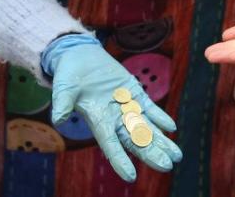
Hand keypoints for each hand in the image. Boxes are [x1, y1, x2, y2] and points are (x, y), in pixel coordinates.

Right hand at [43, 35, 182, 181]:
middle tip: (167, 166)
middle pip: (135, 140)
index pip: (110, 145)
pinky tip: (172, 127)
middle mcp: (114, 118)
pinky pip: (150, 108)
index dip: (120, 160)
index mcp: (98, 120)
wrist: (80, 58)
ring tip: (176, 155)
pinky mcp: (134, 93)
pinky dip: (160, 117)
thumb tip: (58, 119)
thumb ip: (62, 103)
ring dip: (161, 140)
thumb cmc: (69, 76)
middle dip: (151, 153)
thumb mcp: (64, 88)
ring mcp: (126, 106)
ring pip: (147, 127)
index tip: (131, 176)